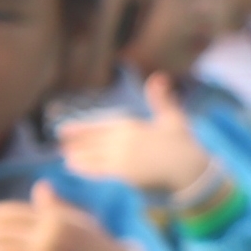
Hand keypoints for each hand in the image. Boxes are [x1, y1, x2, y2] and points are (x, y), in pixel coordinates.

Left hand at [56, 73, 211, 200]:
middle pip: (95, 140)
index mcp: (133, 126)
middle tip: (59, 138)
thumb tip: (158, 77)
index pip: (102, 126)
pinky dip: (85, 167)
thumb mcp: (173, 119)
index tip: (64, 129)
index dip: (82, 128)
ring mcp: (124, 156)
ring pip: (94, 154)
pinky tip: (72, 166)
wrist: (190, 170)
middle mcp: (125, 139)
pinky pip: (100, 170)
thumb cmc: (182, 144)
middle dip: (77, 139)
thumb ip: (161, 100)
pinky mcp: (125, 173)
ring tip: (63, 154)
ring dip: (78, 154)